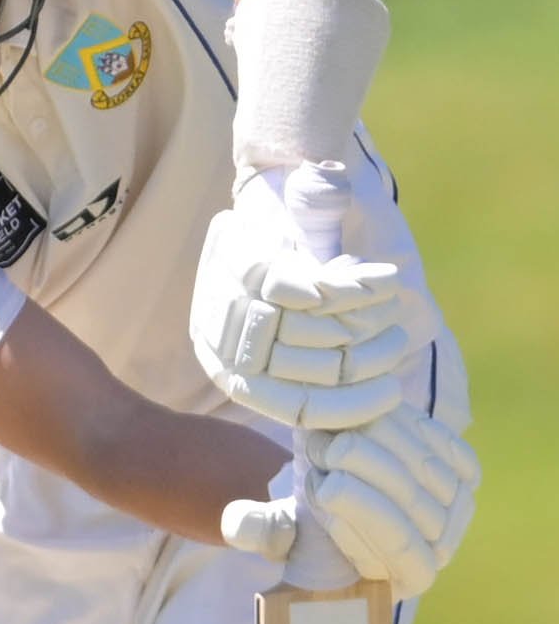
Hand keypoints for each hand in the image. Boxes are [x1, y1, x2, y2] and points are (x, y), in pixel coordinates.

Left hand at [191, 170, 410, 428]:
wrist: (264, 203)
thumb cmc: (286, 278)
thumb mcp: (299, 331)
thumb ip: (326, 366)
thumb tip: (369, 419)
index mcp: (233, 376)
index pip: (296, 408)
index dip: (347, 408)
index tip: (391, 399)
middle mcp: (224, 348)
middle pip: (308, 371)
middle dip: (364, 361)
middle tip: (398, 344)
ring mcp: (230, 308)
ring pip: (311, 332)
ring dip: (364, 323)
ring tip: (393, 312)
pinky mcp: (246, 266)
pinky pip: (309, 290)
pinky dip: (353, 289)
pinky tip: (385, 282)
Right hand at [223, 395, 478, 598]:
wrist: (336, 494)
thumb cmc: (302, 528)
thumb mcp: (271, 532)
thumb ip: (256, 532)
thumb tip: (243, 527)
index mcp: (405, 579)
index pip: (400, 551)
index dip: (363, 518)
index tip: (322, 486)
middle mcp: (442, 548)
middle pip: (417, 507)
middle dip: (369, 474)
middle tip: (325, 448)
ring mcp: (459, 509)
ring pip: (429, 471)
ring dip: (382, 443)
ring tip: (337, 427)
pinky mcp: (465, 471)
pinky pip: (444, 445)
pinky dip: (408, 426)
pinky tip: (368, 415)